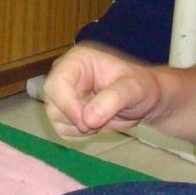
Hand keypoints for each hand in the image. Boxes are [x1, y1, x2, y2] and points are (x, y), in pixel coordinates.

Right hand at [43, 44, 162, 136]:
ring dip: (80, 127)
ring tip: (103, 117)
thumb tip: (88, 119)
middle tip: (101, 122)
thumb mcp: (134, 89)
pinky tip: (96, 123)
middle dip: (76, 118)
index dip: (67, 105)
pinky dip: (80, 134)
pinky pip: (62, 130)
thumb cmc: (141, 87)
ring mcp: (63, 94)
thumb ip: (113, 99)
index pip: (56, 83)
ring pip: (55, 119)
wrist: (143, 100)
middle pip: (52, 103)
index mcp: (77, 60)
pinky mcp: (65, 112)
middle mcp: (65, 75)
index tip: (87, 123)